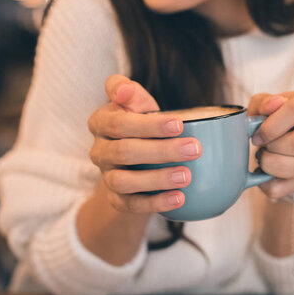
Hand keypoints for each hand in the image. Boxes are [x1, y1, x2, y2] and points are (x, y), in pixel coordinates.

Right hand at [87, 74, 201, 214]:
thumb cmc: (139, 121)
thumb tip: (124, 91)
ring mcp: (106, 176)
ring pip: (124, 181)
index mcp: (101, 122)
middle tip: (194, 149)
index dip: (149, 125)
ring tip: (186, 176)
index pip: (119, 123)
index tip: (179, 124)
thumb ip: (128, 90)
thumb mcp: (135, 101)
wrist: (135, 157)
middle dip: (162, 151)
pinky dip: (155, 203)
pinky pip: (131, 205)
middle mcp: (99, 151)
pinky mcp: (116, 199)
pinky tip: (179, 198)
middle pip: (125, 152)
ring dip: (157, 179)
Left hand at [247, 92, 293, 199]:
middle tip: (262, 145)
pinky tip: (261, 173)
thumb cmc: (264, 119)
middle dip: (274, 146)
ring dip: (272, 165)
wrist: (267, 141)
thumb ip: (263, 102)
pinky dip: (266, 182)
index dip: (272, 124)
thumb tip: (272, 105)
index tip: (257, 133)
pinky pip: (286, 188)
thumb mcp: (259, 105)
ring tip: (263, 158)